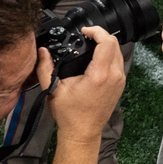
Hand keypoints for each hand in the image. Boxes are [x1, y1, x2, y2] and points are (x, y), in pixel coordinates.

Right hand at [40, 27, 125, 143]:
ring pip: (118, 53)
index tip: (84, 31)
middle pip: (115, 44)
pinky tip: (96, 58)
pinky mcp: (120, 85)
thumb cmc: (69, 114)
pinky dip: (109, 55)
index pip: (107, 43)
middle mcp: (114, 76)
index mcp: (99, 75)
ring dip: (106, 45)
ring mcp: (120, 80)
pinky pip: (118, 63)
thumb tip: (42, 51)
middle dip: (101, 36)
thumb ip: (46, 68)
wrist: (83, 132)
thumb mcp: (53, 90)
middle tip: (86, 36)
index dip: (97, 31)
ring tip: (90, 44)